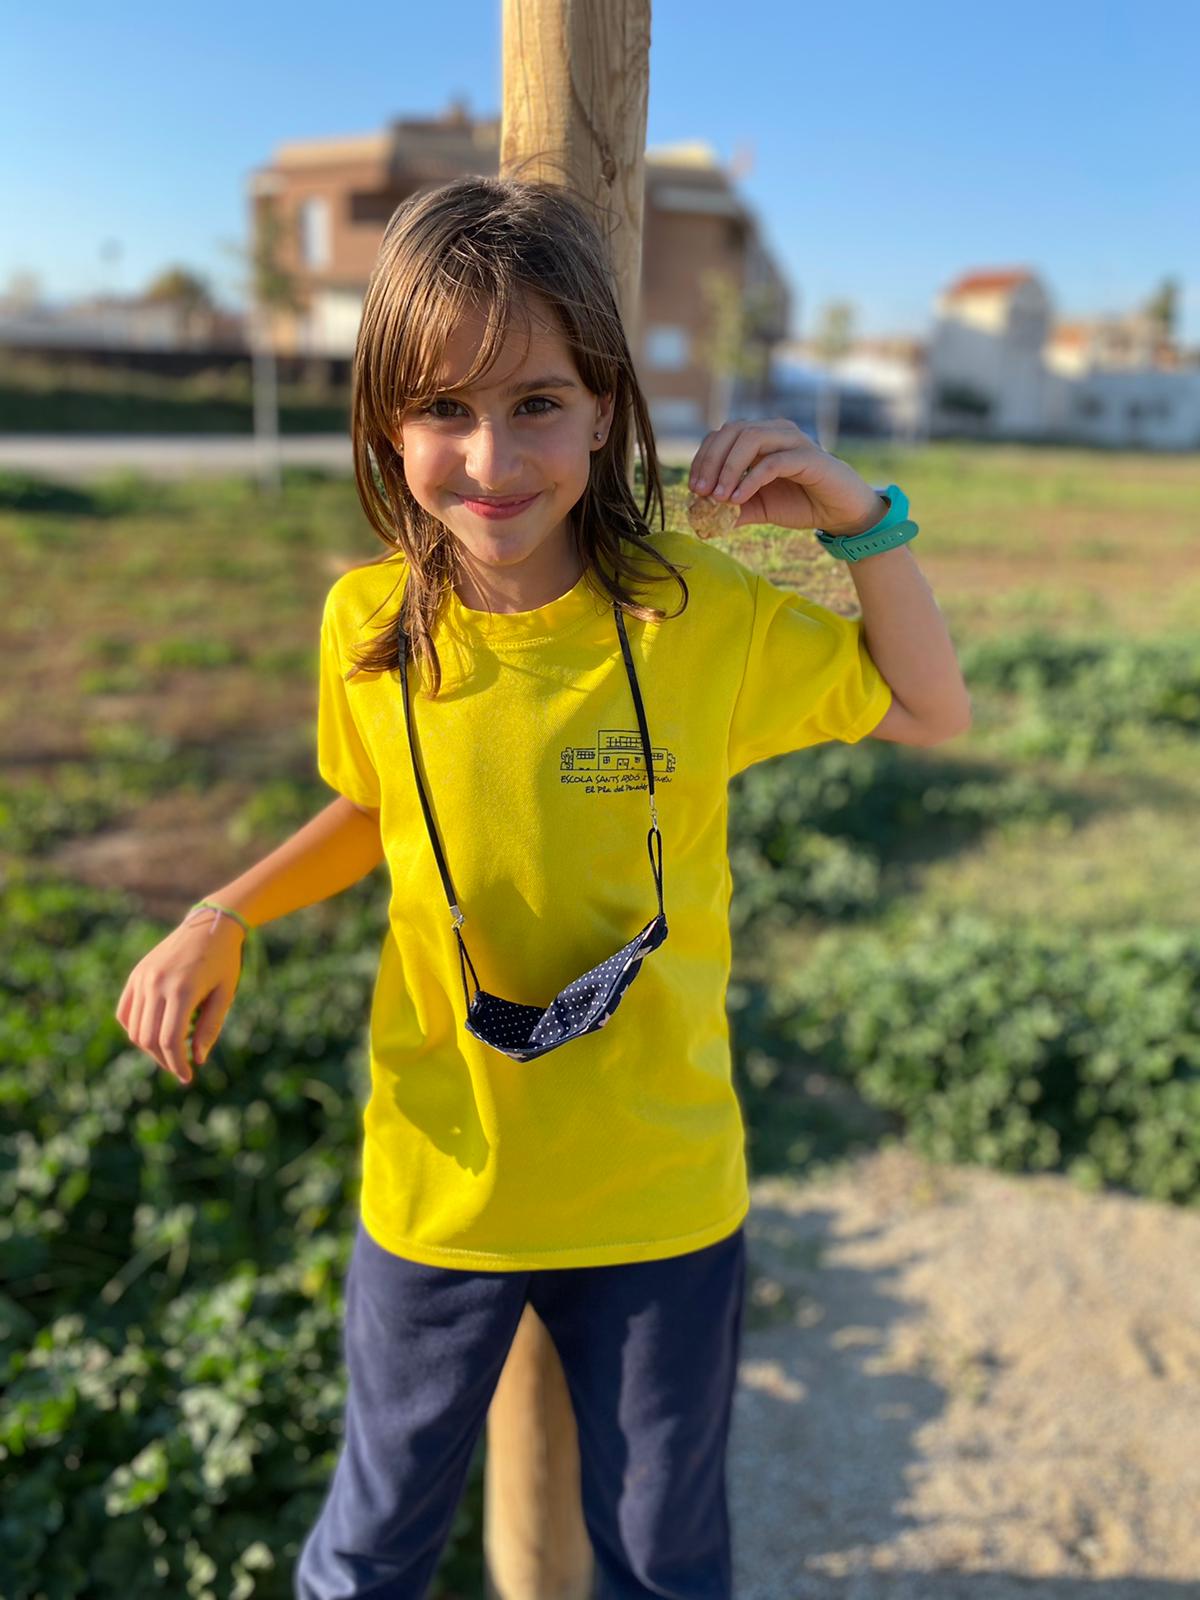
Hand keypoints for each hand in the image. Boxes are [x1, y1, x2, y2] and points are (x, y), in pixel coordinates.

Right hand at [114, 911, 245, 1084]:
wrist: (210, 924)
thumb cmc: (224, 960)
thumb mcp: (224, 994)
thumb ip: (210, 1027)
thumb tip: (196, 1059)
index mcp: (181, 989)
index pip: (169, 1040)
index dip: (176, 1064)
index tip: (187, 1076)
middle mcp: (156, 983)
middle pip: (149, 1038)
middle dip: (164, 1060)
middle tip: (180, 1068)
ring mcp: (142, 978)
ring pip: (135, 1028)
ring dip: (150, 1047)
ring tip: (171, 1051)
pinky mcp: (136, 975)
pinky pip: (125, 1012)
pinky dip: (136, 1029)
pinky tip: (154, 1034)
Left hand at [689, 418, 888, 535]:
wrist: (840, 511)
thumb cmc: (800, 503)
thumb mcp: (758, 508)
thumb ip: (732, 508)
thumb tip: (700, 516)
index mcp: (760, 436)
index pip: (721, 436)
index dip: (703, 458)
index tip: (693, 488)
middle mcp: (775, 430)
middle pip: (732, 431)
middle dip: (711, 461)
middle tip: (700, 491)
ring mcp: (792, 440)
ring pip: (750, 439)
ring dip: (728, 468)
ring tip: (718, 497)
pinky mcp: (808, 456)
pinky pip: (772, 462)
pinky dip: (750, 479)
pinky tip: (739, 498)